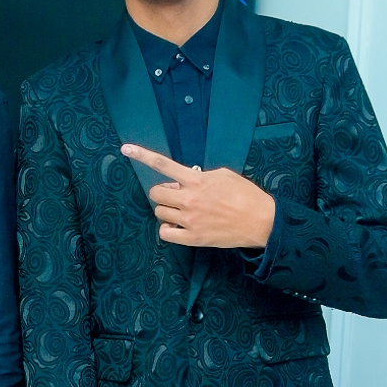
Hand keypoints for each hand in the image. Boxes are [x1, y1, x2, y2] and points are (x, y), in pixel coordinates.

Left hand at [121, 143, 275, 250]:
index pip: (163, 164)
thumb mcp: (223, 175)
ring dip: (166, 210)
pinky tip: (178, 226)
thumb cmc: (245, 195)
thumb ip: (200, 176)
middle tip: (178, 196)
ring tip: (182, 212)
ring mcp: (189, 219)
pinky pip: (165, 233)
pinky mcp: (192, 238)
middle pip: (156, 193)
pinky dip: (168, 229)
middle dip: (164, 193)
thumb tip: (183, 181)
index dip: (142, 155)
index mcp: (196, 180)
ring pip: (159, 212)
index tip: (125, 149)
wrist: (260, 221)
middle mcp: (189, 198)